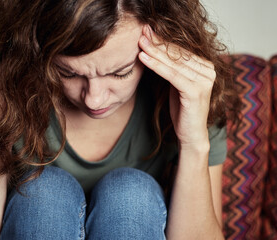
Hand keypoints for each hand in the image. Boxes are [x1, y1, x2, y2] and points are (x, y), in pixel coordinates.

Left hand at [138, 25, 215, 146]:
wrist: (190, 134)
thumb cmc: (183, 109)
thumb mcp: (177, 84)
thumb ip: (174, 68)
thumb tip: (157, 48)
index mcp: (206, 68)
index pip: (181, 51)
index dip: (163, 41)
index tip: (147, 32)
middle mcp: (209, 72)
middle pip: (178, 55)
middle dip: (158, 43)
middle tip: (142, 33)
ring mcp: (204, 81)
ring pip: (174, 63)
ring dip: (154, 52)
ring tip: (140, 43)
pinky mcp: (196, 91)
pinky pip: (172, 75)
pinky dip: (156, 66)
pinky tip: (143, 58)